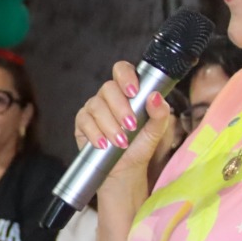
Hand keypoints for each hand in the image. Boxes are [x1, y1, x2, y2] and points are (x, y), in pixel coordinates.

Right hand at [73, 61, 176, 190]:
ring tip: (121, 142)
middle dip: (120, 109)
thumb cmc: (139, 146)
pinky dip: (95, 134)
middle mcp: (109, 96)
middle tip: (131, 127)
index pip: (122, 70)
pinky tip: (104, 145)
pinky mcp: (82, 122)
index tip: (134, 92)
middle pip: (108, 88)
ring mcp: (93, 108)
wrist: (123, 170)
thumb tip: (155, 97)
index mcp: (128, 91)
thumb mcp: (156, 131)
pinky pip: (84, 121)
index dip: (126, 76)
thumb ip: (159, 113)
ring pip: (96, 106)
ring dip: (110, 125)